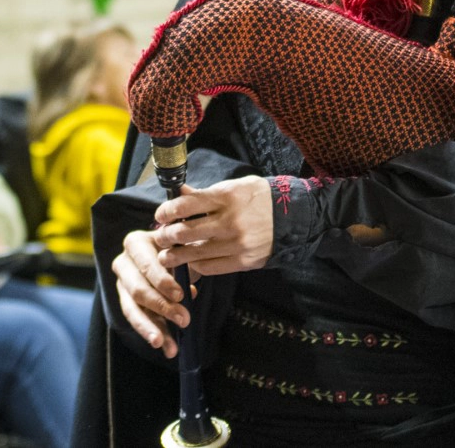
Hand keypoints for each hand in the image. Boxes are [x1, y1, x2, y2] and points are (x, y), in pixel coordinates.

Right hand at [112, 229, 187, 357]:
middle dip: (161, 307)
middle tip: (184, 320)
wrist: (169, 251)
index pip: (146, 265)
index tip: (180, 295)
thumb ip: (185, 261)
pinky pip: (138, 321)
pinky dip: (154, 334)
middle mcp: (123, 263)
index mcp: (135, 243)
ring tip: (166, 345)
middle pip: (137, 290)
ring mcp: (122, 285)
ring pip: (132, 310)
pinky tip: (168, 348)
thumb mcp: (182, 245)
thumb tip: (189, 293)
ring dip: (151, 328)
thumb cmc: (177, 246)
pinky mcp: (127, 303)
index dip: (162, 281)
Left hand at [152, 177, 272, 280]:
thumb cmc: (260, 198)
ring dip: (175, 256)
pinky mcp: (243, 261)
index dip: (167, 211)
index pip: (186, 205)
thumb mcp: (234, 187)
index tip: (160, 215)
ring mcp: (237, 243)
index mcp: (227, 197)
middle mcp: (230, 221)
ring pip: (194, 254)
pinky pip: (210, 267)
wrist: (294, 217)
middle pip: (185, 232)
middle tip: (160, 237)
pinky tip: (191, 262)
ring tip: (167, 256)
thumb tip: (179, 194)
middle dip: (166, 236)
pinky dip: (196, 265)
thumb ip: (206, 193)